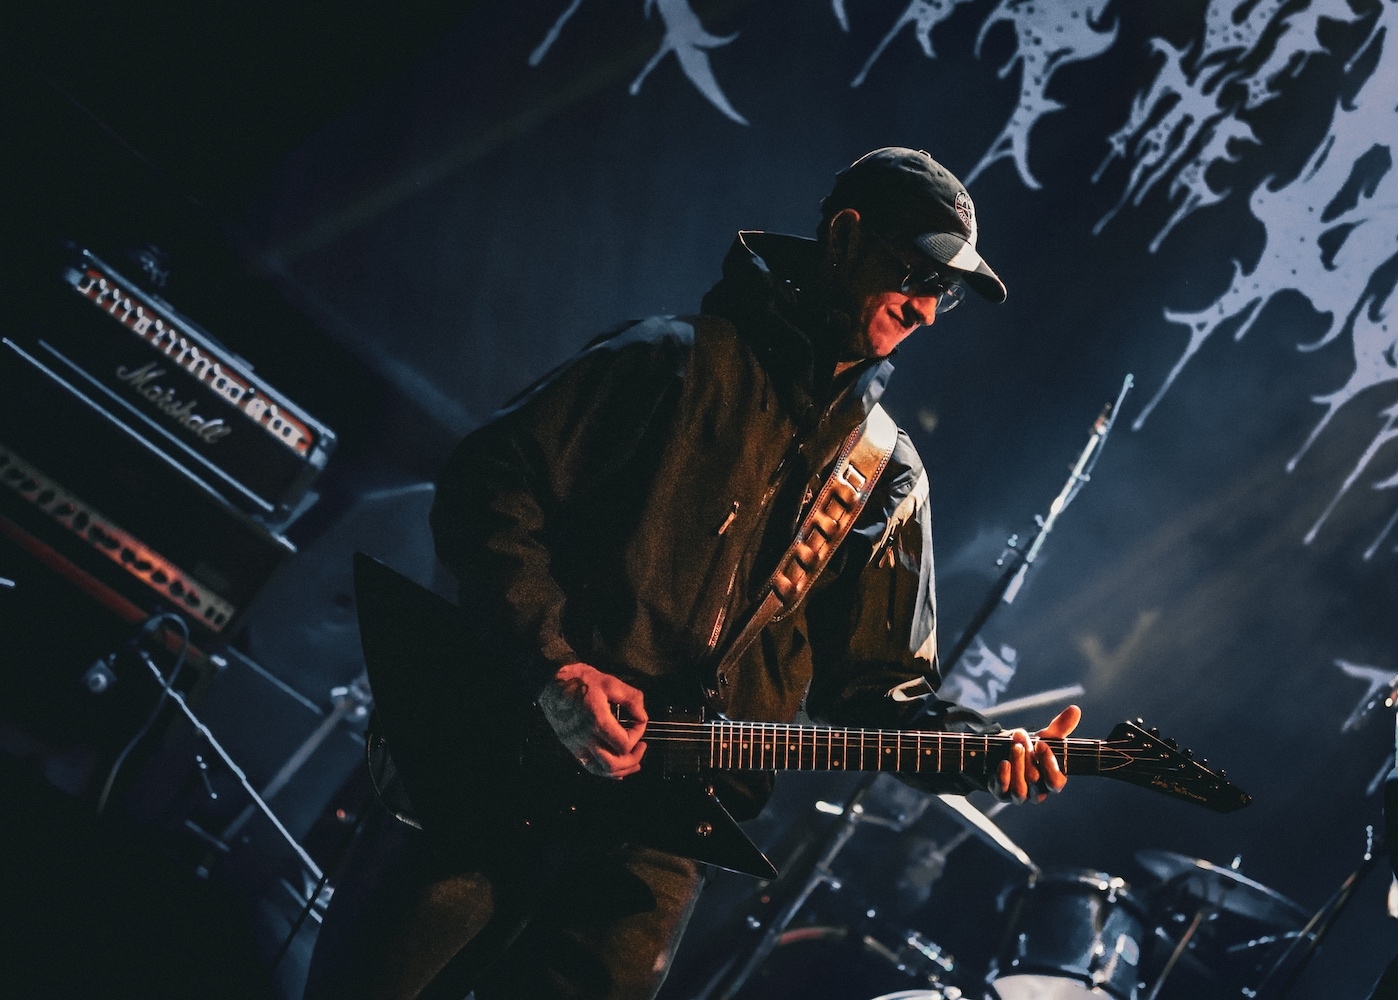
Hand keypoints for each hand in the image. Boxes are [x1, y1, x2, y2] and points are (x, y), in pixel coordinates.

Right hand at [538, 663, 647, 778]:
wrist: (550, 682)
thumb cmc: (580, 680)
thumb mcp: (610, 682)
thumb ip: (632, 699)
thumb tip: (642, 716)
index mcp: (597, 721)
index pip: (624, 743)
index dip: (638, 734)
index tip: (639, 722)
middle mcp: (585, 737)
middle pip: (613, 763)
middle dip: (632, 759)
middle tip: (641, 747)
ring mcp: (576, 744)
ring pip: (600, 770)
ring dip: (620, 769)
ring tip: (633, 762)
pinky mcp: (570, 745)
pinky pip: (589, 766)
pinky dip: (604, 771)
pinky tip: (615, 769)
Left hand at [991, 704, 1080, 803]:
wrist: (1002, 754)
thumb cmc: (1030, 750)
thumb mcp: (1044, 739)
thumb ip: (1059, 728)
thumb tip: (1075, 709)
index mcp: (1052, 781)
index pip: (1056, 781)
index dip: (1049, 764)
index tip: (1041, 743)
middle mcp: (1038, 793)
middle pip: (1035, 780)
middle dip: (1028, 756)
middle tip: (1021, 735)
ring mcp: (1020, 796)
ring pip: (1020, 789)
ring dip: (1017, 764)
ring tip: (1014, 745)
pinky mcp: (1001, 794)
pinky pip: (1003, 790)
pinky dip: (1004, 776)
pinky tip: (1003, 762)